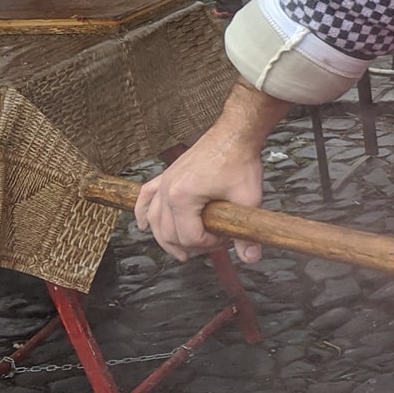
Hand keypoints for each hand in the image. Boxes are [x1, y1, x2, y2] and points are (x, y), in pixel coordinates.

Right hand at [134, 84, 288, 261]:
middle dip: (190, 245)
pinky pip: (145, 197)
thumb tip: (251, 257)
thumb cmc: (239, 162)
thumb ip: (247, 232)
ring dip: (166, 238)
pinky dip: (142, 213)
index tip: (226, 239)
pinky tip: (144, 225)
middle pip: (167, 233)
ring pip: (153, 221)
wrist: (234, 135)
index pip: (189, 237)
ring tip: (183, 251)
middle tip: (210, 247)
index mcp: (183, 198)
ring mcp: (163, 182)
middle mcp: (167, 191)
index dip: (209, 245)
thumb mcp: (248, 200)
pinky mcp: (166, 176)